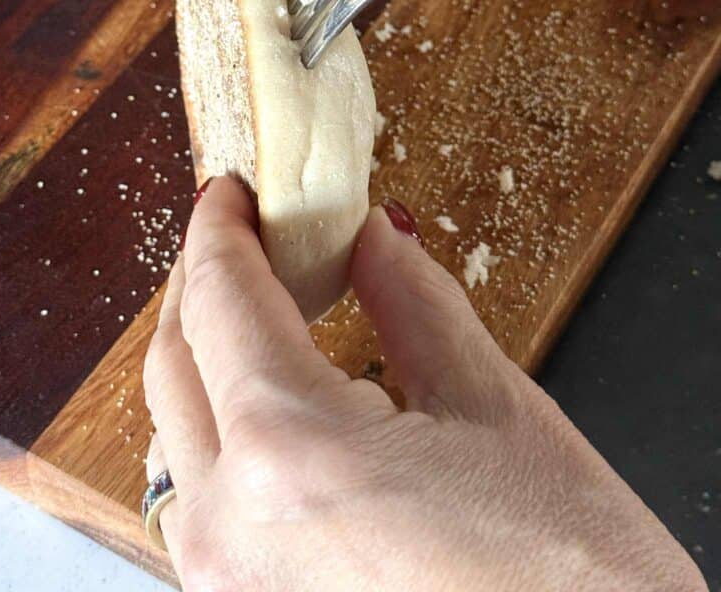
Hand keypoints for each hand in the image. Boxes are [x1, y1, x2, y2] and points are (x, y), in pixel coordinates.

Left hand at [143, 176, 704, 591]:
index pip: (220, 300)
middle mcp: (233, 524)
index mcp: (292, 451)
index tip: (232, 192)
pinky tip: (269, 397)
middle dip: (202, 283)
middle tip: (244, 234)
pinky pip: (200, 493)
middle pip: (174, 361)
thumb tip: (371, 236)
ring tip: (258, 305)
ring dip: (206, 355)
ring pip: (175, 431)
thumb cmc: (571, 578)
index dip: (220, 229)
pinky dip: (221, 425)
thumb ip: (411, 300)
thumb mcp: (493, 403)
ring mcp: (225, 582)